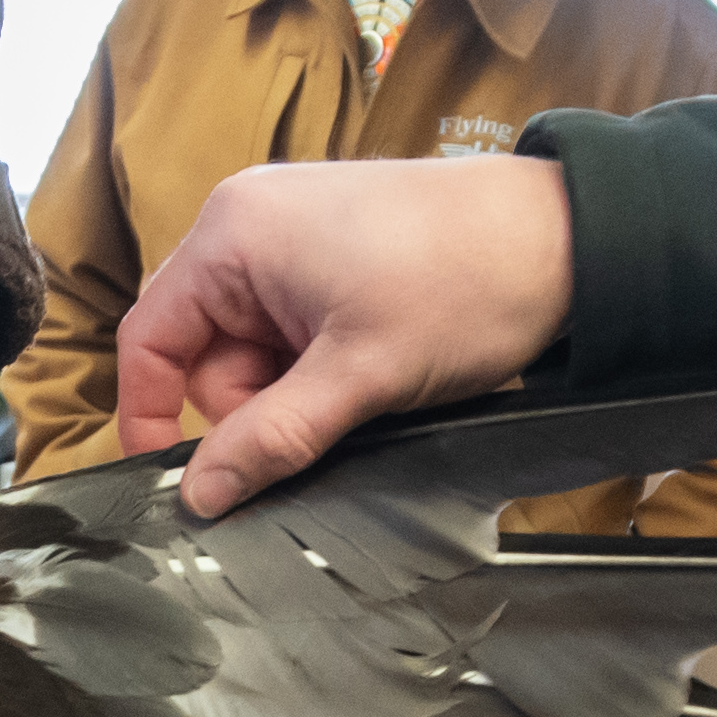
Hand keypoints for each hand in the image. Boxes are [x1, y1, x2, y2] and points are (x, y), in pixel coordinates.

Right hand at [118, 153, 576, 515]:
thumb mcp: (359, 380)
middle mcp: (249, 221)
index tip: (182, 480)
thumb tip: (200, 495)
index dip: (152, 416)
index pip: (148, 338)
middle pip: (204, 349)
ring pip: (254, 347)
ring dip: (298, 386)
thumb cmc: (465, 285)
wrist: (568, 238)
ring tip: (369, 381)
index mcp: (232, 234)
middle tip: (328, 416)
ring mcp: (291, 231)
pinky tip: (377, 360)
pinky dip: (322, 361)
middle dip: (255, 402)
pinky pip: (293, 326)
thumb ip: (270, 440)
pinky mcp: (332, 247)